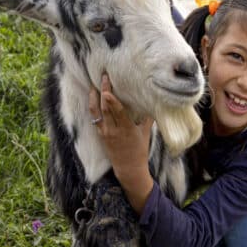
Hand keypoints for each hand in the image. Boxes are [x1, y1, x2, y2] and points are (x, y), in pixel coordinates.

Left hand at [88, 73, 154, 212]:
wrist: (128, 168)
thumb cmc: (139, 150)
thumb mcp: (145, 134)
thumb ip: (148, 118)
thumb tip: (153, 103)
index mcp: (127, 130)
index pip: (118, 113)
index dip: (112, 101)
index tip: (107, 91)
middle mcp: (113, 131)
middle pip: (105, 109)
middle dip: (103, 92)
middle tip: (104, 77)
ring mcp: (105, 133)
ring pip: (97, 113)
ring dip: (94, 98)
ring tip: (94, 85)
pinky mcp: (100, 134)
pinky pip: (95, 118)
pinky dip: (93, 107)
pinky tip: (93, 98)